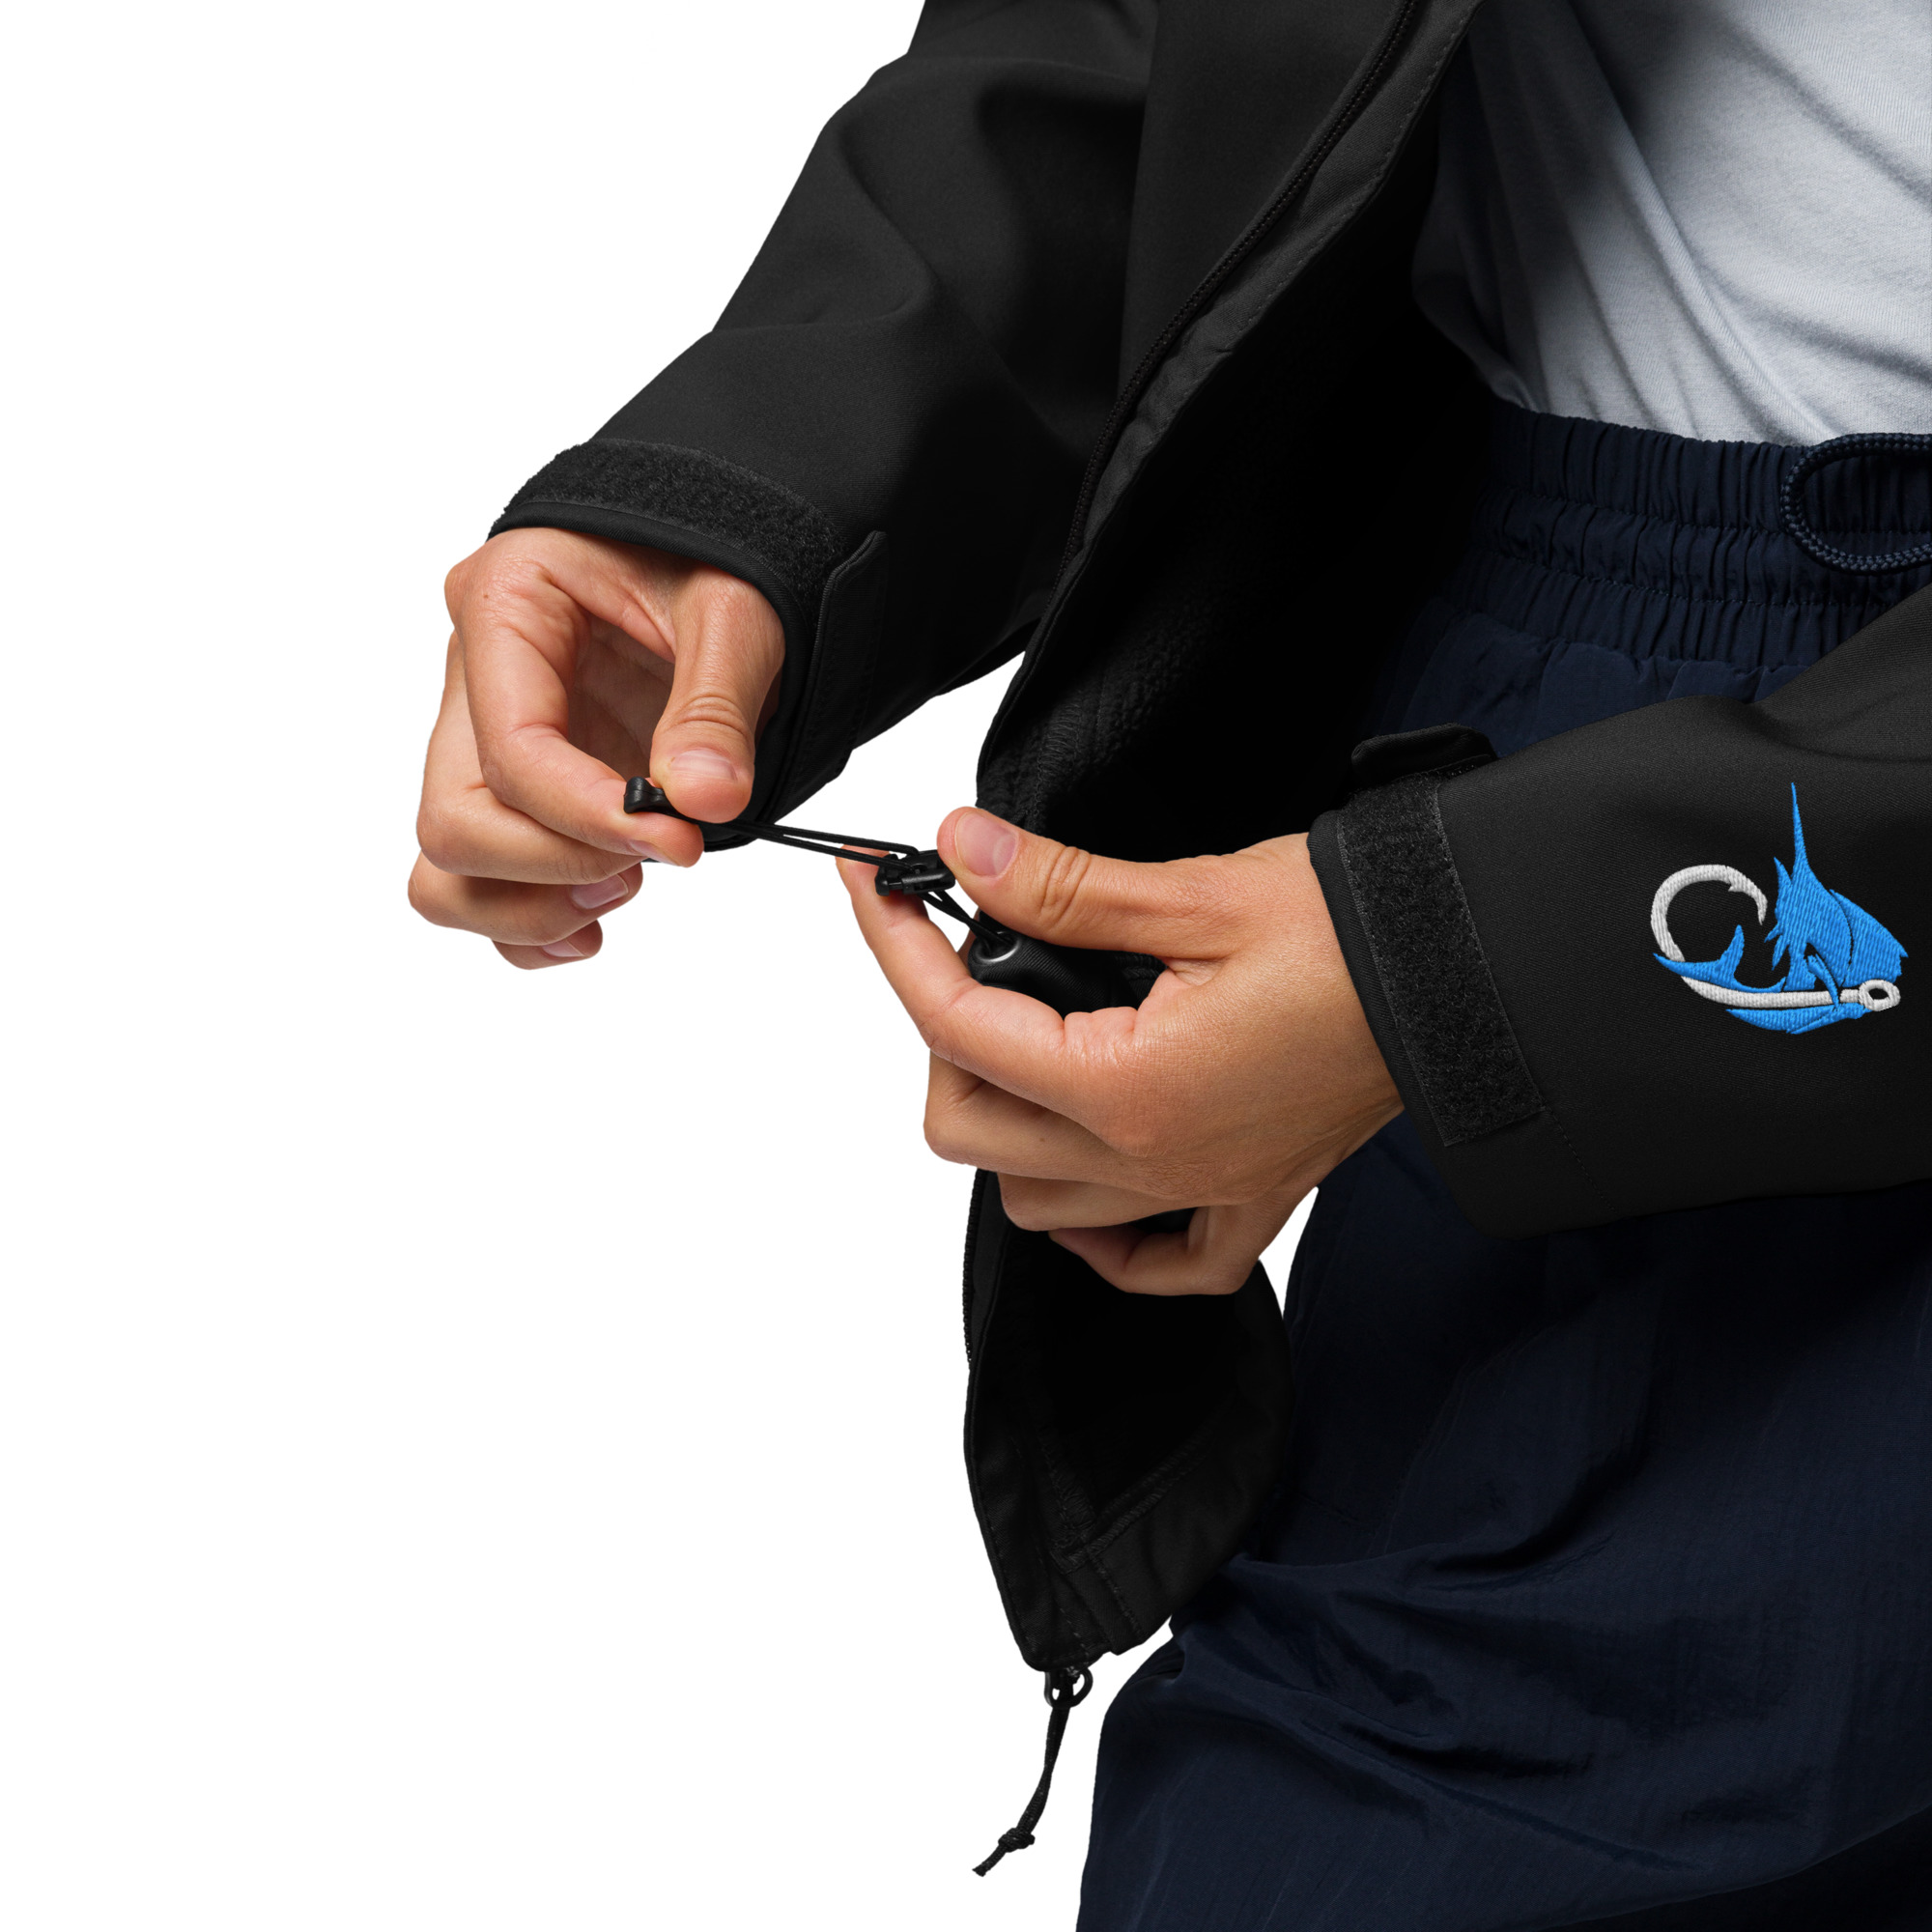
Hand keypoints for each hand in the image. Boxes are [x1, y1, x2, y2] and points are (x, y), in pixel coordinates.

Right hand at [408, 528, 782, 967]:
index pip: (511, 750)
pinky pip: (477, 884)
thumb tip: (705, 800)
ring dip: (530, 906)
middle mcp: (473, 677)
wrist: (720, 554)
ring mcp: (485, 739)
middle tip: (657, 859)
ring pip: (445, 867)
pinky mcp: (516, 789)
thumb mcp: (736, 609)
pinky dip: (529, 924)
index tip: (678, 841)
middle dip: (553, 866)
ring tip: (627, 888)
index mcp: (505, 603)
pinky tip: (598, 920)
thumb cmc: (716, 555)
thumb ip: (716, 706)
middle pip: (454, 820)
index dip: (588, 817)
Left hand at [841, 809, 1401, 1293]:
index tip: (875, 889)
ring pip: (1034, 1200)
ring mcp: (1198, 1191)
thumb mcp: (1193, 895)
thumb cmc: (1357, 937)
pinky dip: (1102, 1235)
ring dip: (1006, 1123)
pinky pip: (1152, 1262)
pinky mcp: (1248, 1197)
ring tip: (1033, 1037)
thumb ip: (1061, 886)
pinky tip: (1093, 1173)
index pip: (955, 1026)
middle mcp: (1152, 1160)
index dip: (895, 947)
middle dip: (943, 1036)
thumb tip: (964, 848)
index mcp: (1128, 1086)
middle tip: (971, 955)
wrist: (1475, 975)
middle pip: (968, 1129)